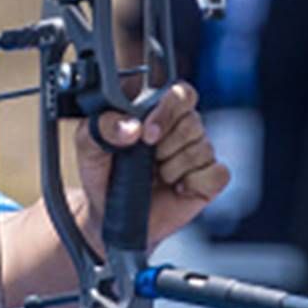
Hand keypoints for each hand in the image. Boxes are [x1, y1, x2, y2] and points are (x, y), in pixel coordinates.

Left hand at [73, 82, 229, 251]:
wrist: (110, 215)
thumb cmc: (104, 174)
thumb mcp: (90, 146)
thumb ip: (103, 126)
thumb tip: (131, 127)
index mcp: (158, 112)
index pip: (181, 93)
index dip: (168, 109)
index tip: (147, 132)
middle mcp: (183, 129)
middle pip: (193, 121)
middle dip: (166, 144)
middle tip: (148, 159)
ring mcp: (199, 154)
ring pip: (203, 149)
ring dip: (174, 168)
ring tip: (158, 176)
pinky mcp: (210, 180)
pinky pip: (218, 174)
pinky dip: (195, 182)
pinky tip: (177, 188)